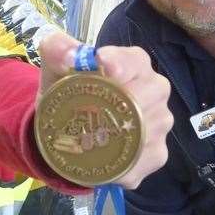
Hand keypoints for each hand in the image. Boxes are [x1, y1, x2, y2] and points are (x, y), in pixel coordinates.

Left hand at [38, 32, 172, 189]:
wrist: (67, 127)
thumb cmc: (67, 90)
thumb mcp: (55, 67)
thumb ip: (56, 49)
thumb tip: (71, 56)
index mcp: (133, 62)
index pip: (135, 60)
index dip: (121, 64)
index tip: (103, 69)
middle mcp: (155, 89)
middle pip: (147, 96)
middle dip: (118, 103)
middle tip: (88, 114)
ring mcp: (160, 122)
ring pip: (145, 132)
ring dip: (116, 138)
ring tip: (89, 139)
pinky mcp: (157, 153)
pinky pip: (141, 162)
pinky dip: (117, 165)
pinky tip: (100, 160)